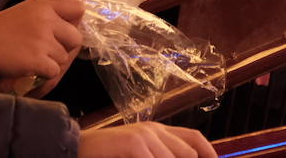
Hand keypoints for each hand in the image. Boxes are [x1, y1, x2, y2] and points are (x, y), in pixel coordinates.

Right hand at [0, 0, 82, 80]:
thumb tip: (76, 24)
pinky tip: (31, 67)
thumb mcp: (29, 10)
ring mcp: (42, 41)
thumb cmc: (4, 27)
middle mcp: (47, 20)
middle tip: (48, 49)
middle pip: (75, 39)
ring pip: (63, 58)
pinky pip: (54, 71)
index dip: (74, 22)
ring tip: (33, 57)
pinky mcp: (37, 60)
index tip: (64, 30)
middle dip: (65, 47)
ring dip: (51, 61)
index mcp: (45, 5)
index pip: (77, 9)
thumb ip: (51, 13)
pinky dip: (44, 73)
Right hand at [79, 123, 216, 157]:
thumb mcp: (138, 156)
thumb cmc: (108, 156)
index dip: (209, 153)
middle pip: (189, 153)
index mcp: (158, 131)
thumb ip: (158, 157)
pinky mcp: (135, 143)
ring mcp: (145, 135)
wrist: (77, 149)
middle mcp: (154, 130)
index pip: (194, 139)